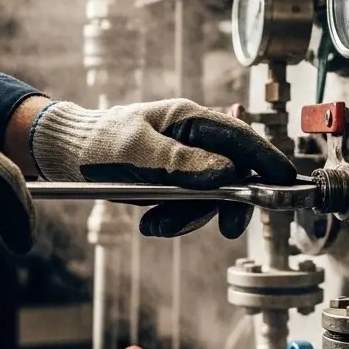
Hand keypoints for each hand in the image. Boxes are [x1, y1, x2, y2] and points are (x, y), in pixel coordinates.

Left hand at [27, 99, 295, 237]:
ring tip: (155, 226)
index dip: (267, 160)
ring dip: (189, 218)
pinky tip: (150, 225)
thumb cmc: (96, 142)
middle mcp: (193, 140)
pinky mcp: (172, 183)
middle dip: (228, 203)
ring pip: (210, 196)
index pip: (241, 138)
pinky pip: (188, 207)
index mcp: (189, 119)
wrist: (63, 157)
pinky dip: (173, 221)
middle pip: (233, 173)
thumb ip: (181, 161)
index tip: (285, 183)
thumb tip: (226, 172)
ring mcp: (184, 162)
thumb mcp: (136, 151)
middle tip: (228, 228)